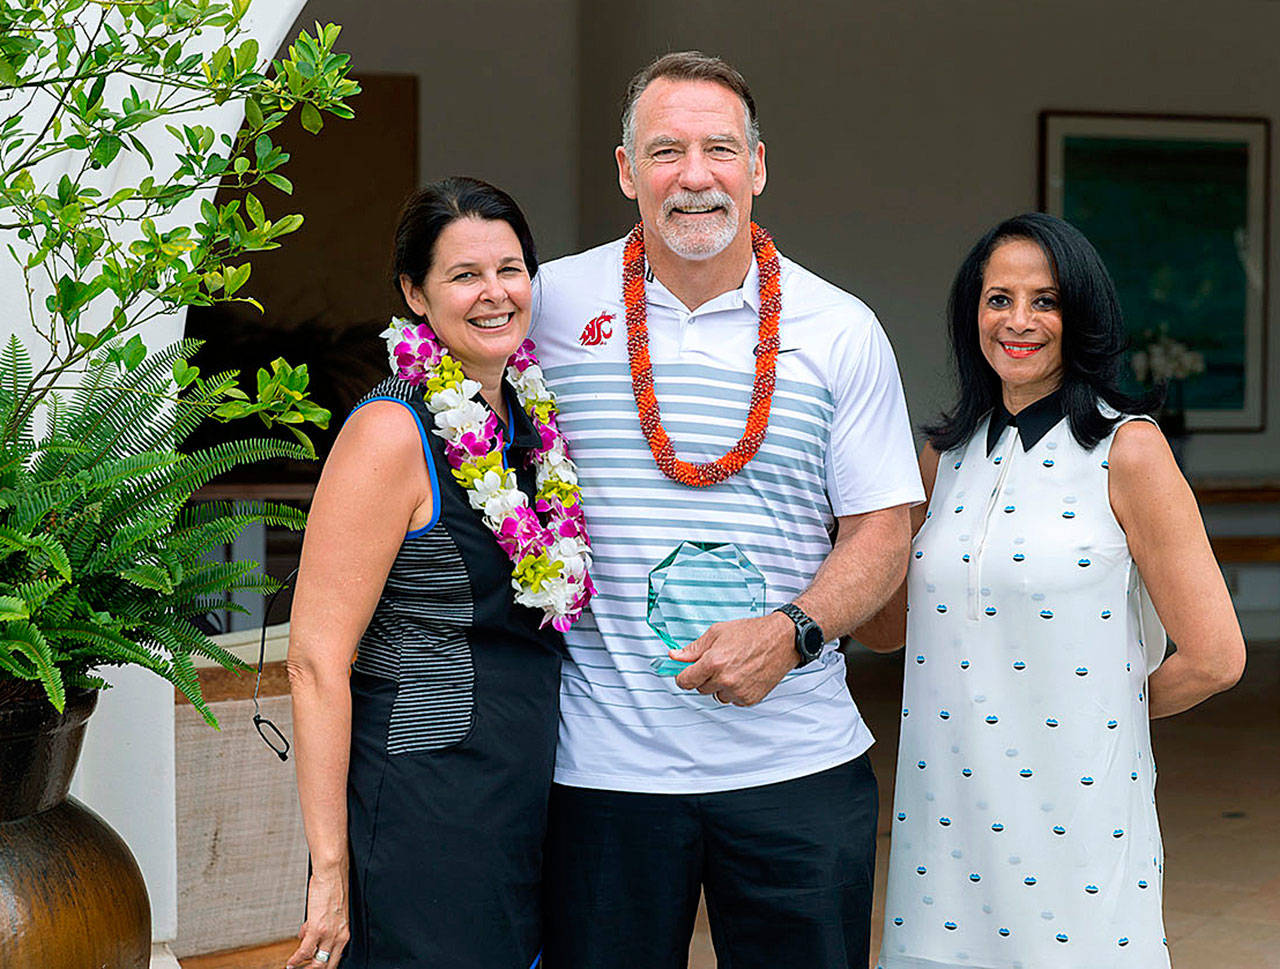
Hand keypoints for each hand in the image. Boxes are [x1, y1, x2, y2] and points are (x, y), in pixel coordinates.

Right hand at [286, 866, 349, 968]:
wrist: (332, 873)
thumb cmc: (333, 888)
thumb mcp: (330, 913)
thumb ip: (321, 927)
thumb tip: (306, 935)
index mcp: (345, 933)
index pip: (336, 959)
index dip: (324, 967)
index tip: (313, 968)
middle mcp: (340, 936)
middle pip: (328, 965)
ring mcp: (329, 934)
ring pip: (317, 964)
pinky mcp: (318, 928)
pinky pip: (305, 951)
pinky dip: (296, 959)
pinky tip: (291, 963)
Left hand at [671, 611, 797, 704]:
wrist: (781, 640)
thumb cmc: (752, 633)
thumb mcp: (717, 632)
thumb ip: (693, 648)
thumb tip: (674, 656)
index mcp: (713, 662)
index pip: (685, 681)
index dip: (683, 676)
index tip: (686, 673)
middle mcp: (725, 680)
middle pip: (700, 689)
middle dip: (704, 677)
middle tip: (718, 662)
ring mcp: (738, 691)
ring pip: (717, 695)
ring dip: (720, 686)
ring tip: (734, 668)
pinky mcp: (749, 699)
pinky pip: (732, 699)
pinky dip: (735, 690)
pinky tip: (743, 675)